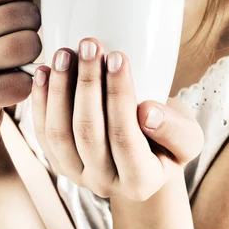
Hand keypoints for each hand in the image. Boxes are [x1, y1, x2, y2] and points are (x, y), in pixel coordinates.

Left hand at [31, 39, 203, 200]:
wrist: (144, 152)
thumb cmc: (168, 137)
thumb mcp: (188, 134)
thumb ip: (176, 129)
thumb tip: (147, 113)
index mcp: (141, 181)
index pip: (125, 137)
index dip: (119, 96)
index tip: (118, 57)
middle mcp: (104, 183)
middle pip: (88, 132)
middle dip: (87, 83)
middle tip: (90, 45)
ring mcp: (76, 173)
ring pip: (58, 133)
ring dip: (59, 88)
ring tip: (65, 53)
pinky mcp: (56, 160)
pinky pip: (41, 132)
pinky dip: (40, 100)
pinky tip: (44, 70)